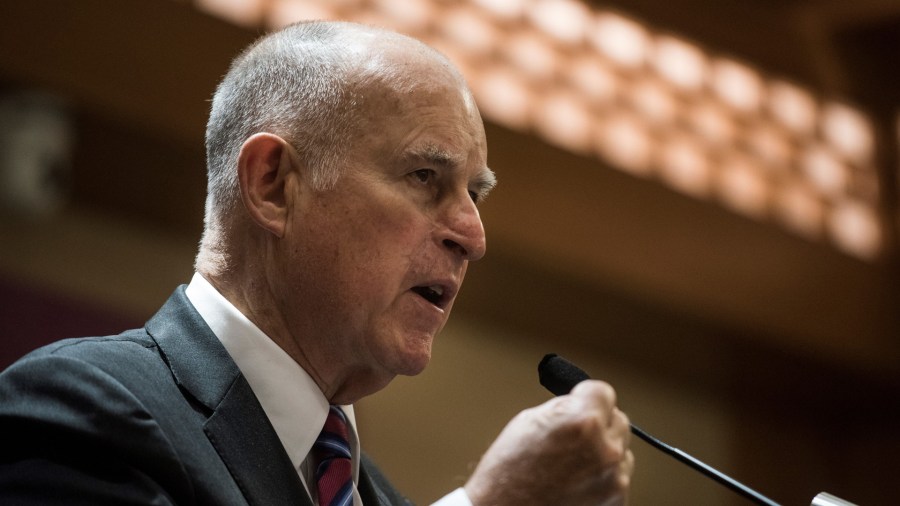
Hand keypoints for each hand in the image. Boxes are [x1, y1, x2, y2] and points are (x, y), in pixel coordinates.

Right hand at [464, 380, 633, 505]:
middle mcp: (605, 450)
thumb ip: (563, 408)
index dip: (587, 396)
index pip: (604, 392)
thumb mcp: (529, 421)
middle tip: (574, 435)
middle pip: (619, 420)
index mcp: (583, 423)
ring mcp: (613, 479)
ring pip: (621, 450)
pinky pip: (618, 477)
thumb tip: (579, 402)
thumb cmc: (508, 474)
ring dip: (603, 452)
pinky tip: (576, 481)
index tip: (582, 400)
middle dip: (599, 423)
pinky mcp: (615, 501)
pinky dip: (602, 477)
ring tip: (571, 463)